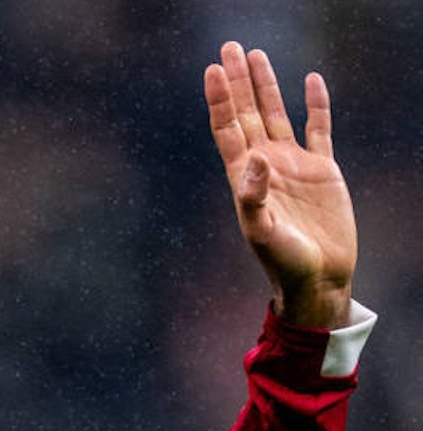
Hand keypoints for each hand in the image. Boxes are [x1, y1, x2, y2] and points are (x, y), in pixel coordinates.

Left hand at [205, 42, 354, 328]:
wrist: (317, 278)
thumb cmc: (283, 262)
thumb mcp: (262, 233)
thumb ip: (253, 199)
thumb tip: (256, 160)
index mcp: (244, 177)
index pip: (227, 128)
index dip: (219, 100)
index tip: (212, 70)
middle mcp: (265, 164)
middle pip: (247, 112)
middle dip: (237, 81)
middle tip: (229, 47)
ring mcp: (293, 164)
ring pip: (277, 113)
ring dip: (267, 85)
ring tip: (256, 54)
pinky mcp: (322, 170)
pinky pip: (319, 129)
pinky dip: (316, 105)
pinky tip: (311, 81)